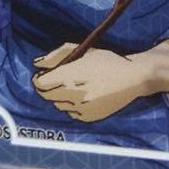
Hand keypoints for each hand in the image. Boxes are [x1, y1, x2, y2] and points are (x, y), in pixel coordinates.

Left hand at [31, 43, 151, 122]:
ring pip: (58, 105)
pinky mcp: (90, 117)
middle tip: (55, 80)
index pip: (40, 84)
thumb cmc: (106, 60)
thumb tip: (36, 64)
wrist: (132, 78)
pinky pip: (71, 114)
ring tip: (72, 87)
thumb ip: (55, 56)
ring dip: (59, 97)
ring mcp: (81, 108)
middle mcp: (73, 95)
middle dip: (47, 88)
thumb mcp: (80, 50)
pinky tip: (82, 96)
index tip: (42, 75)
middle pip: (46, 96)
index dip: (39, 79)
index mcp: (70, 76)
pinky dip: (72, 106)